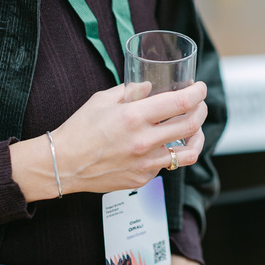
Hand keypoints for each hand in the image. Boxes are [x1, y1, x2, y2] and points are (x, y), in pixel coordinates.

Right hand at [11, 81, 207, 200]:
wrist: (62, 164)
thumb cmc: (79, 130)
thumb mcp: (103, 100)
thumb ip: (131, 90)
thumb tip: (151, 86)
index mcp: (134, 117)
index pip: (180, 103)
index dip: (197, 93)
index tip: (199, 88)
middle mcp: (144, 141)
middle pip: (191, 125)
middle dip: (201, 110)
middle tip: (200, 103)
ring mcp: (145, 163)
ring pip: (188, 152)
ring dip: (198, 136)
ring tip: (195, 128)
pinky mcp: (142, 178)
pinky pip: (166, 165)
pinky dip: (171, 152)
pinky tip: (166, 144)